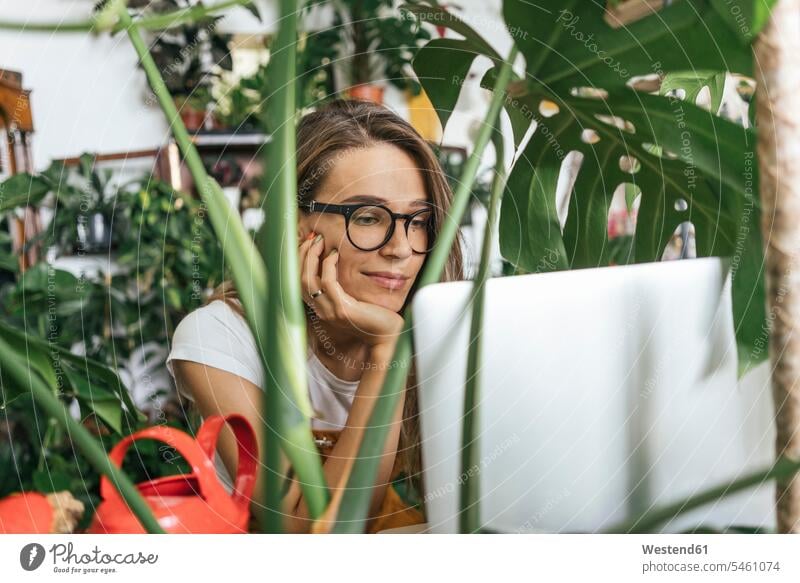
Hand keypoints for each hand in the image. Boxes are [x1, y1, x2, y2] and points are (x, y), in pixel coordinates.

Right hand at [298, 232, 403, 347]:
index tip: (307, 244)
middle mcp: (321, 310)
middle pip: (299, 280)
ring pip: (307, 280)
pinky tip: (335, 255)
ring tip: (320, 242)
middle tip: (313, 239)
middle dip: (302, 255)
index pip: (299, 283)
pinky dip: (328, 265)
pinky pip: (328, 283)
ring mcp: (329, 311)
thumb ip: (340, 288)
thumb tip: (334, 264)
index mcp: (321, 308)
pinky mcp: (342, 309)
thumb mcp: (352, 301)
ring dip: (311, 257)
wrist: (386, 337)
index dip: (299, 262)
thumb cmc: (373, 317)